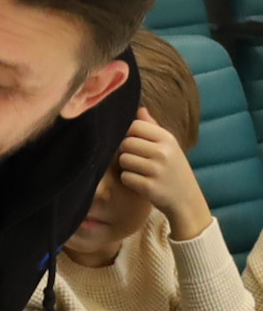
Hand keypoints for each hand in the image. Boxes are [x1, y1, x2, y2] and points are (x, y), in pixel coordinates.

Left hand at [119, 109, 211, 241]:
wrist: (188, 201)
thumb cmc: (174, 170)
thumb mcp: (169, 147)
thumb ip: (153, 128)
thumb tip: (140, 109)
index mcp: (167, 139)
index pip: (134, 125)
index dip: (129, 134)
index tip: (135, 144)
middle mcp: (163, 152)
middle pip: (125, 143)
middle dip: (126, 152)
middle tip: (138, 161)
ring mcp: (157, 170)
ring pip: (123, 160)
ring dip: (126, 167)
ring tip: (140, 172)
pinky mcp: (150, 187)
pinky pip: (125, 177)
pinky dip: (129, 181)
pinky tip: (140, 184)